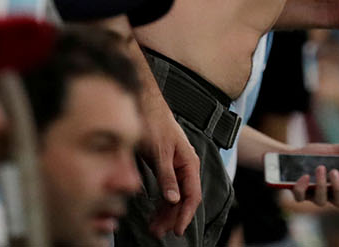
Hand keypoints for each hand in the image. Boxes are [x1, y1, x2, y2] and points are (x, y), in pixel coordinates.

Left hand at [138, 93, 202, 234]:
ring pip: (175, 196)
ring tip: (153, 227)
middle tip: (158, 232)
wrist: (145, 104)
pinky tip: (154, 211)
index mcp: (189, 163)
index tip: (176, 230)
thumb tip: (174, 199)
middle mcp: (186, 166)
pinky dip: (161, 202)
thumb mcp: (159, 151)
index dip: (186, 214)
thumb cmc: (155, 123)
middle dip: (172, 217)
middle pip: (183, 199)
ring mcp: (176, 167)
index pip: (193, 195)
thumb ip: (167, 176)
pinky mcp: (165, 166)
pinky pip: (168, 189)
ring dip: (166, 212)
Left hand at [282, 135, 338, 211]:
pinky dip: (302, 188)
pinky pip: (300, 198)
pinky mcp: (298, 194)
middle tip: (335, 172)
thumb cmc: (317, 156)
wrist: (292, 155)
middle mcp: (329, 195)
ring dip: (321, 185)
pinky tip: (304, 176)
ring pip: (321, 201)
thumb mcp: (334, 150)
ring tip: (320, 167)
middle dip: (338, 189)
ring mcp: (313, 196)